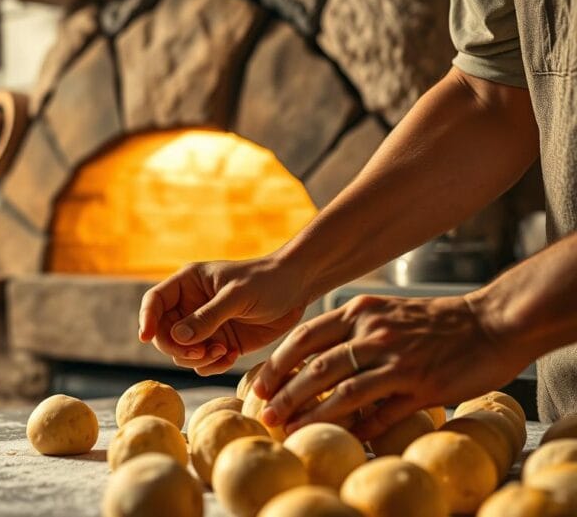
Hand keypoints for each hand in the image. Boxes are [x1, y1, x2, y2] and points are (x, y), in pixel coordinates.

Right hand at [138, 258, 309, 375]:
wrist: (298, 289)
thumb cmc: (267, 281)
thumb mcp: (237, 296)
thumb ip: (208, 316)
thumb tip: (177, 337)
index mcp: (188, 284)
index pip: (155, 301)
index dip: (146, 318)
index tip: (146, 337)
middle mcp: (191, 306)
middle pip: (164, 333)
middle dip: (178, 347)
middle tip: (200, 352)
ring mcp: (205, 327)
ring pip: (182, 352)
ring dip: (198, 358)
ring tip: (223, 352)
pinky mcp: (220, 343)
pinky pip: (203, 363)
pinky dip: (213, 365)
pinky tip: (231, 356)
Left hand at [251, 294, 524, 439]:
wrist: (492, 322)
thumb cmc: (436, 320)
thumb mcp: (386, 312)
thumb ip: (352, 329)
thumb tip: (313, 355)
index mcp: (360, 313)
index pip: (304, 338)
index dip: (277, 364)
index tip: (259, 384)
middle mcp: (374, 334)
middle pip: (316, 368)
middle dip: (285, 395)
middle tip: (267, 415)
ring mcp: (398, 360)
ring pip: (343, 392)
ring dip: (313, 416)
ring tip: (293, 431)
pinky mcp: (422, 386)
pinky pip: (381, 413)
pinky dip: (359, 428)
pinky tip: (345, 439)